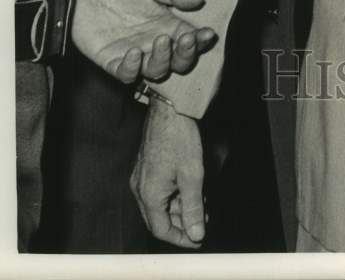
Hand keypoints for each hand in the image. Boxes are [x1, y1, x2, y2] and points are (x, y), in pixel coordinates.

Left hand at [71, 0, 216, 82]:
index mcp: (167, 25)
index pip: (191, 39)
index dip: (201, 40)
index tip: (207, 33)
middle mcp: (154, 43)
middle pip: (178, 62)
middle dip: (186, 54)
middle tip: (186, 39)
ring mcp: (135, 54)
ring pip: (156, 71)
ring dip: (162, 60)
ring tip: (160, 40)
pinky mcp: (113, 62)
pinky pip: (126, 74)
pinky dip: (131, 68)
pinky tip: (132, 52)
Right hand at [131, 95, 205, 247]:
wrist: (169, 107)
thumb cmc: (179, 137)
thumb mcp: (192, 176)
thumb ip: (193, 208)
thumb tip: (196, 233)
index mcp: (149, 195)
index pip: (161, 230)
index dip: (181, 238)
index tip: (198, 238)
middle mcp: (140, 188)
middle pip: (159, 218)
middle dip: (182, 222)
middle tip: (203, 218)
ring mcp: (141, 176)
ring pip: (160, 204)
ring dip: (180, 207)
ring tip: (202, 201)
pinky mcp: (146, 166)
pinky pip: (158, 189)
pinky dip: (175, 193)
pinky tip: (192, 187)